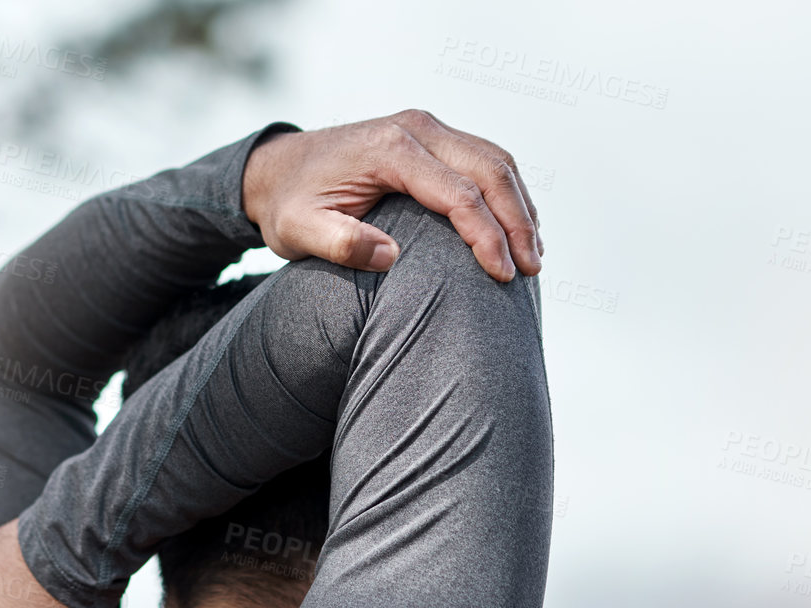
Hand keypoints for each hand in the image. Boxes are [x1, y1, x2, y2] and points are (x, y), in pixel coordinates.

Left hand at [242, 108, 542, 283]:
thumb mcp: (299, 231)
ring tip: (535, 253)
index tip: (504, 275)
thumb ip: (340, 244)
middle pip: (490, 170)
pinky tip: (517, 228)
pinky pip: (483, 159)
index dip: (487, 237)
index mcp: (391, 150)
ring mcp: (426, 129)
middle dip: (518, 222)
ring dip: (521, 206)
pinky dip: (508, 192)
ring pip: (495, 160)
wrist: (276, 168)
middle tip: (533, 269)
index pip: (459, 194)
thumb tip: (390, 256)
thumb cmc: (288, 204)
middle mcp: (416, 129)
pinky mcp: (431, 138)